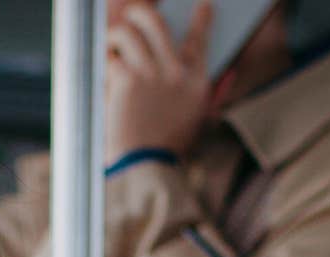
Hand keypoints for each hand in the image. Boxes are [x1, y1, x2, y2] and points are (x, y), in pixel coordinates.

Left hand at [105, 1, 212, 163]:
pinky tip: (102, 74)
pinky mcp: (127, 80)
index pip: (199, 39)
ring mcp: (150, 74)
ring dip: (114, 36)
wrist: (145, 168)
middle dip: (139, 13)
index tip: (202, 5)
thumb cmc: (168, 149)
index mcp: (197, 82)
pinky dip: (103, 64)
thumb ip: (211, 94)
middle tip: (131, 16)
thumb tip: (227, 73)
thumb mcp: (198, 121)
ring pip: (127, 33)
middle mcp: (176, 73)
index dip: (201, 18)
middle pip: (156, 22)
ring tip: (110, 46)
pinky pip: (110, 58)